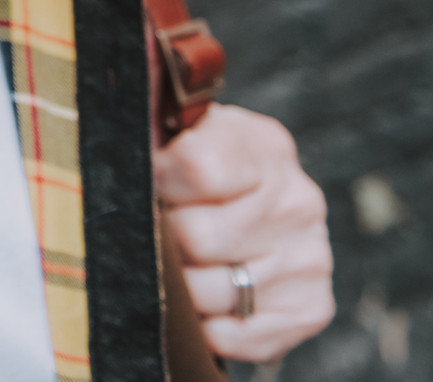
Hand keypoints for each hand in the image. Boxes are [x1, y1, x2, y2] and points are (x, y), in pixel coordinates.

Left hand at [155, 103, 334, 362]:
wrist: (248, 210)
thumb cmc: (196, 167)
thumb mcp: (182, 131)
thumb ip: (156, 120)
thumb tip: (120, 96)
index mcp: (265, 145)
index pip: (197, 166)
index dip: (157, 181)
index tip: (147, 180)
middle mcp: (300, 198)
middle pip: (200, 237)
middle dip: (166, 239)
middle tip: (161, 231)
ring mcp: (312, 255)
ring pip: (214, 291)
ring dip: (182, 288)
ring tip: (178, 265)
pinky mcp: (313, 306)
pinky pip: (245, 337)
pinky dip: (213, 330)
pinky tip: (204, 308)